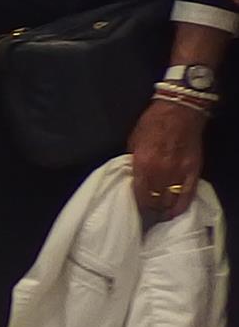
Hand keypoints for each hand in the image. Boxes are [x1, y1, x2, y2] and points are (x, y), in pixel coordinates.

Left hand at [128, 97, 206, 219]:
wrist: (179, 111)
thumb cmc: (151, 123)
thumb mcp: (133, 143)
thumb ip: (134, 163)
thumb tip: (133, 179)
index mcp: (143, 165)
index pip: (139, 195)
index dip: (137, 206)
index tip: (134, 210)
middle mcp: (161, 172)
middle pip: (155, 201)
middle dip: (149, 210)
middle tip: (145, 214)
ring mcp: (179, 173)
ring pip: (171, 201)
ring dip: (164, 210)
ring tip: (158, 215)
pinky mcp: (194, 171)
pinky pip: (188, 195)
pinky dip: (181, 206)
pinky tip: (174, 213)